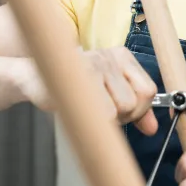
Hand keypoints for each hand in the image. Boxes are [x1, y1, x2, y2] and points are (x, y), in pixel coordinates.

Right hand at [13, 47, 158, 135]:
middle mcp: (110, 57)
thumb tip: (153, 128)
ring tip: (89, 110)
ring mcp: (94, 64)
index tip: (125, 115)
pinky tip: (80, 110)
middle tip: (100, 113)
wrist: (33, 77)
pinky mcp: (79, 76)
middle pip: (136, 102)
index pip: (149, 90)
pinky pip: (102, 112)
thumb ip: (134, 110)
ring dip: (107, 120)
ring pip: (121, 108)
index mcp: (122, 57)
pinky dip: (94, 121)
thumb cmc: (72, 88)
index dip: (140, 110)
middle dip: (122, 118)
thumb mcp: (108, 96)